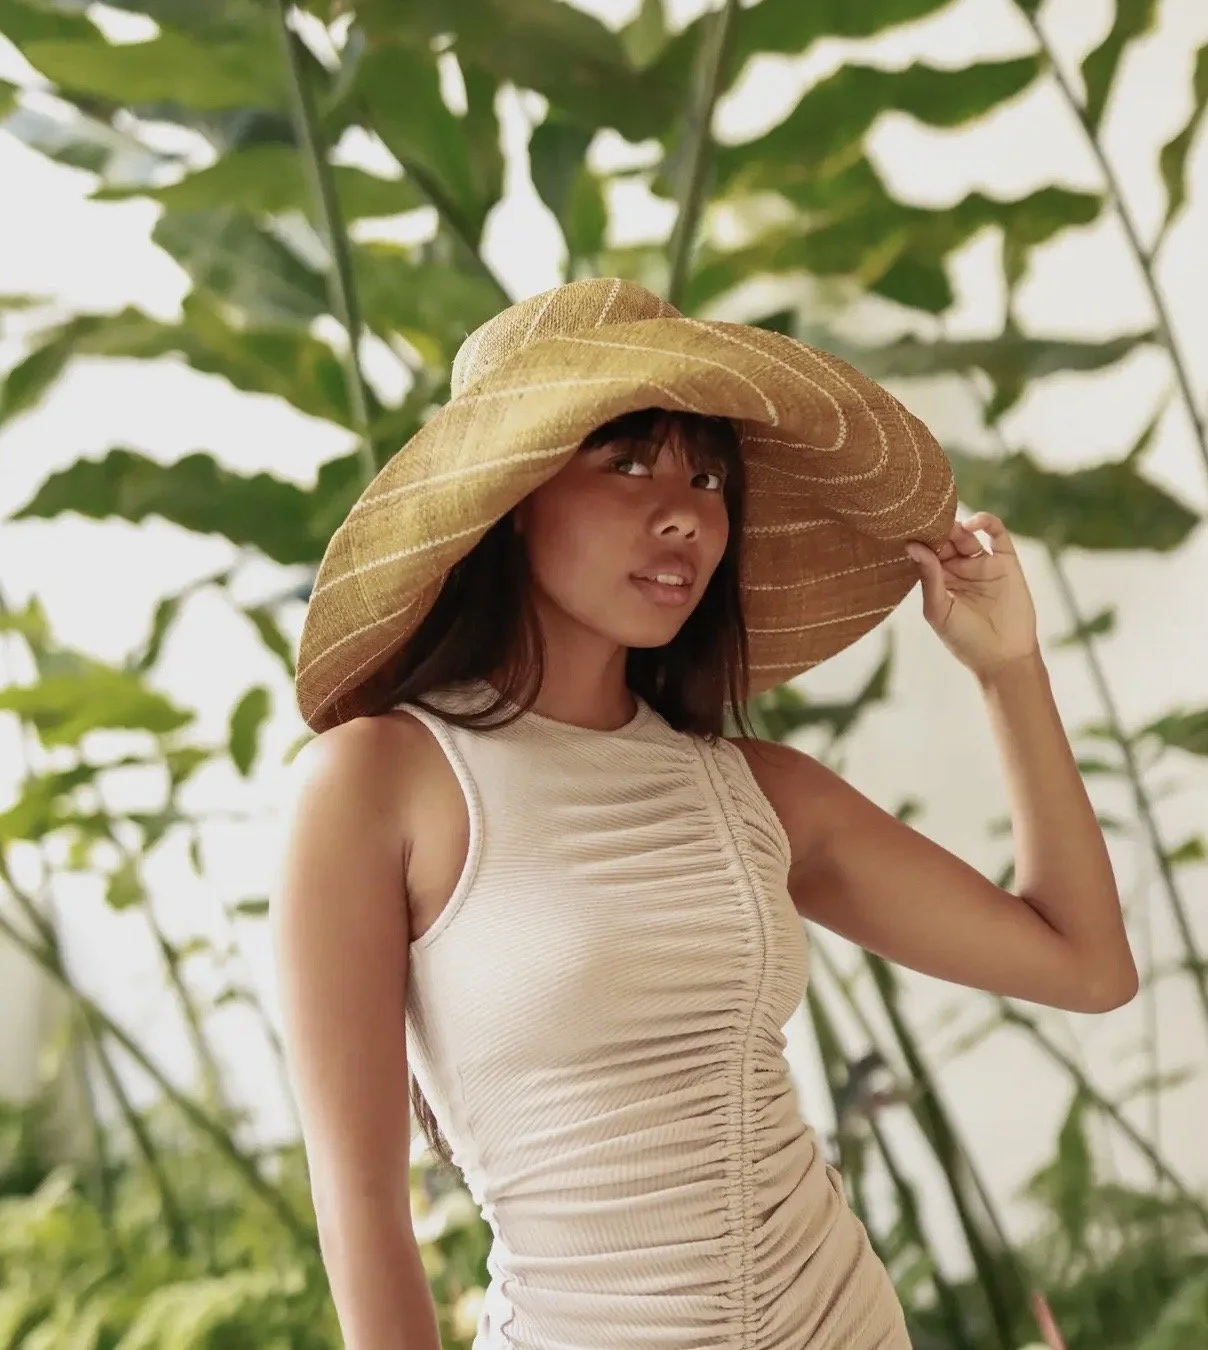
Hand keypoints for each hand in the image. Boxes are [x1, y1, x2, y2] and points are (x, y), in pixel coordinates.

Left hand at [904, 512, 1038, 681]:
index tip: (906, 528)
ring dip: (955, 527)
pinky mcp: (1006, 561)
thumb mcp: (940, 610)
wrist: (1004, 657)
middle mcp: (959, 569)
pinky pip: (996, 533)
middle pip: (944, 540)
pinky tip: (972, 524)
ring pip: (966, 535)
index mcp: (939, 581)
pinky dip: (985, 521)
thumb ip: (929, 578)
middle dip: (935, 531)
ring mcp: (982, 563)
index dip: (918, 541)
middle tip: (925, 523)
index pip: (926, 553)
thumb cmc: (966, 640)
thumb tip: (913, 546)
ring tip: (946, 527)